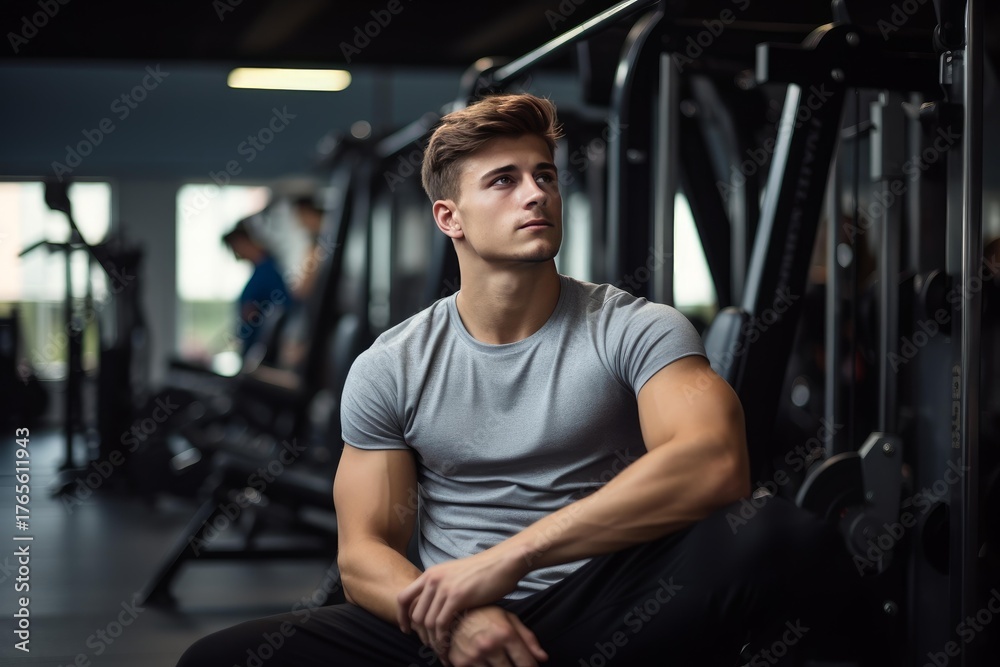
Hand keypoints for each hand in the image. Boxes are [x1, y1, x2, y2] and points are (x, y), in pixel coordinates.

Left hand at [397, 549, 525, 655]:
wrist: (503, 562)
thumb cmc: (484, 571)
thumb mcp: (455, 575)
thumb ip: (442, 588)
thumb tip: (435, 607)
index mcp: (431, 574)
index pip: (403, 597)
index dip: (402, 616)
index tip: (407, 630)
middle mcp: (432, 579)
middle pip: (415, 614)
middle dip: (421, 635)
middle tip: (431, 646)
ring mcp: (443, 587)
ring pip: (427, 622)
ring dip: (432, 641)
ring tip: (441, 651)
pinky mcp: (457, 596)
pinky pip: (441, 624)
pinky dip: (442, 640)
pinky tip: (448, 647)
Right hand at [446, 606, 547, 666]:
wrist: (453, 610)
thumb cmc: (484, 613)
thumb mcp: (509, 619)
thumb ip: (527, 638)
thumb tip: (543, 658)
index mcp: (505, 634)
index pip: (526, 664)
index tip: (530, 666)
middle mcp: (490, 646)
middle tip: (511, 661)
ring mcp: (474, 656)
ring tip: (497, 659)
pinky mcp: (460, 663)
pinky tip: (484, 662)